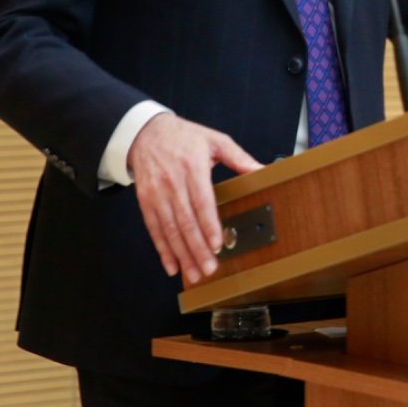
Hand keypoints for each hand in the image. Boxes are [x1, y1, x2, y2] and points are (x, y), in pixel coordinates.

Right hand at [127, 113, 262, 282]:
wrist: (146, 133)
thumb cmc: (185, 137)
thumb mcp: (215, 140)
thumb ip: (239, 157)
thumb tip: (262, 170)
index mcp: (192, 166)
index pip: (201, 200)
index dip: (208, 225)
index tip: (217, 244)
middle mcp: (172, 182)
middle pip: (185, 221)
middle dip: (197, 248)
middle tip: (209, 268)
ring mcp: (157, 193)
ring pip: (170, 229)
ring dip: (182, 254)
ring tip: (194, 273)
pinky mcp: (145, 202)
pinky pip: (154, 229)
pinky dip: (162, 250)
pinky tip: (172, 266)